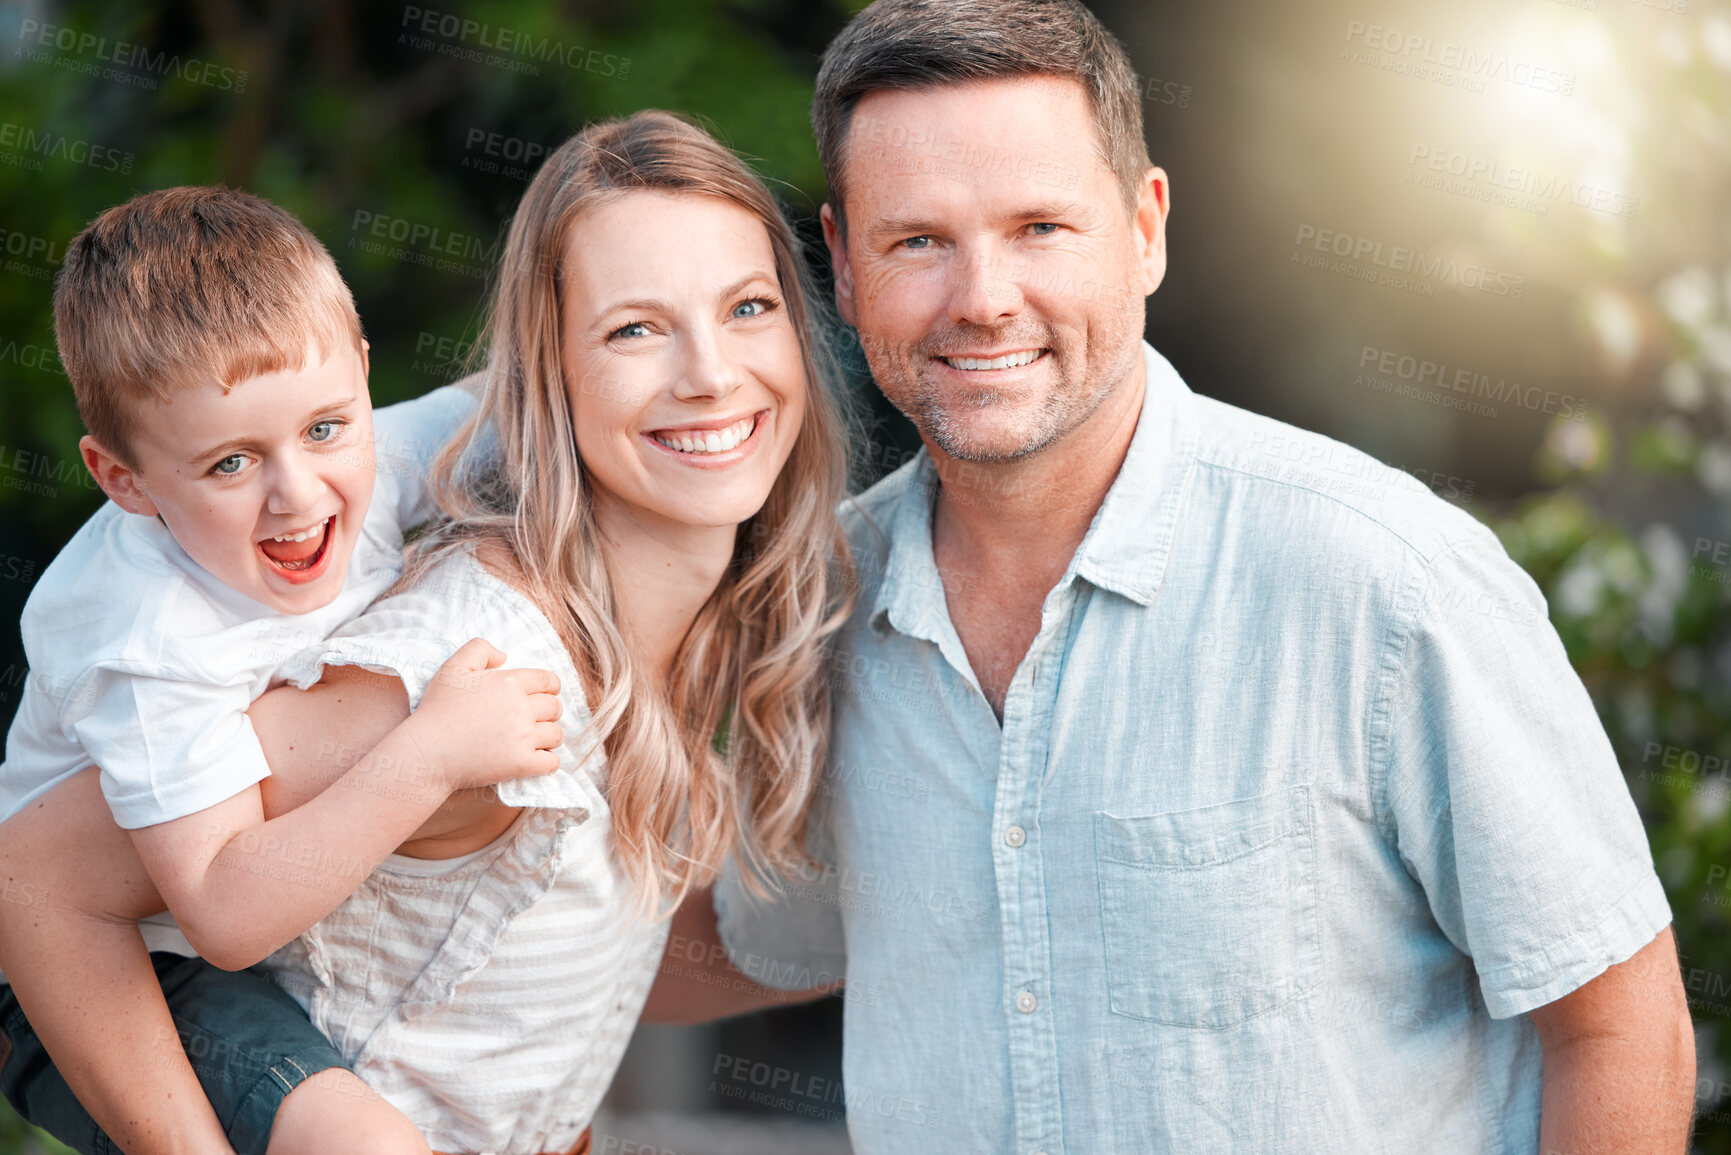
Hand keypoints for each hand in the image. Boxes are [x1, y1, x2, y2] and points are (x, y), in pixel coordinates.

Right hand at [410, 638, 562, 790]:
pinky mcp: (521, 763)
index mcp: (509, 683)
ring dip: (550, 736)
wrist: (426, 752)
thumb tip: (505, 656)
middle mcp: (521, 708)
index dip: (550, 687)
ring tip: (537, 739)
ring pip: (556, 734)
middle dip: (550, 711)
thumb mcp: (452, 668)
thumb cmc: (437, 709)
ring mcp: (523, 737)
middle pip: (555, 707)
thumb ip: (479, 650)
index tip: (543, 695)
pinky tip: (537, 759)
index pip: (549, 681)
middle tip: (537, 718)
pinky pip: (552, 762)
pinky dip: (549, 761)